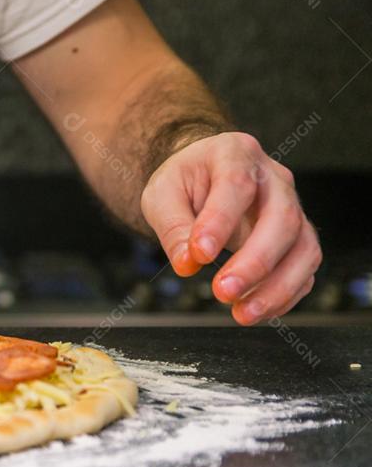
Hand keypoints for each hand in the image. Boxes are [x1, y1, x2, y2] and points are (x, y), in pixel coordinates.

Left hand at [140, 132, 321, 324]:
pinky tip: (257, 310)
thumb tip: (187, 263)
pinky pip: (305, 267)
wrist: (202, 177)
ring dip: (276, 287)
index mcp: (234, 153)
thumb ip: (172, 227)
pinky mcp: (297, 236)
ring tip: (242, 313)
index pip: (235, 186)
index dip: (220, 222)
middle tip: (222, 292)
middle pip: (282, 218)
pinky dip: (285, 294)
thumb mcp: (162, 194)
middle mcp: (273, 178)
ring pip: (304, 247)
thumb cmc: (183, 182)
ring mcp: (292, 206)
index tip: (199, 254)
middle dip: (255, 262)